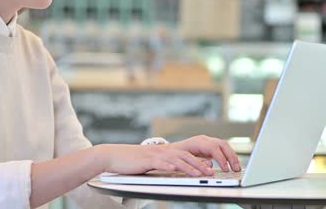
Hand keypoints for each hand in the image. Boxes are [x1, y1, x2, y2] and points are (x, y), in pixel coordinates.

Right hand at [96, 144, 214, 176]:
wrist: (115, 156)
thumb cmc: (133, 161)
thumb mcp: (152, 162)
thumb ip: (164, 164)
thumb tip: (178, 169)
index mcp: (165, 151)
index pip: (186, 154)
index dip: (199, 160)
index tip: (210, 167)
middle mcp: (162, 151)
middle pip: (185, 156)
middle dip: (199, 164)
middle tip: (210, 172)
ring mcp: (154, 155)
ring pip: (175, 159)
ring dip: (188, 167)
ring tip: (198, 174)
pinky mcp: (145, 160)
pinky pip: (158, 162)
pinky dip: (167, 166)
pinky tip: (174, 169)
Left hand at [167, 135, 240, 171]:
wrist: (169, 150)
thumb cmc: (175, 155)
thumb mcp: (184, 159)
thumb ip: (197, 161)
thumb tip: (209, 165)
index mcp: (198, 142)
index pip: (214, 148)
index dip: (221, 159)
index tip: (226, 169)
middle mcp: (204, 139)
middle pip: (222, 144)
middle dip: (231, 156)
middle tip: (236, 169)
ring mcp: (207, 141)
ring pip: (224, 145)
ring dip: (232, 156)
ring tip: (237, 168)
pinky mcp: (209, 145)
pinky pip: (222, 148)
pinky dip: (229, 155)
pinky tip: (232, 164)